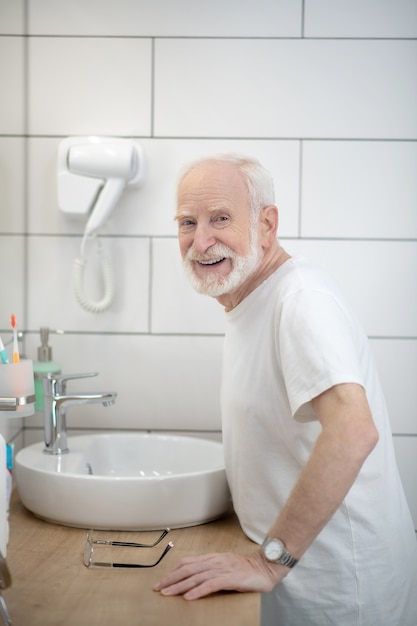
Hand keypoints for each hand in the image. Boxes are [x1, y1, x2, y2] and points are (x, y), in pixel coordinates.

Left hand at [153, 551, 284, 599]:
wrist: (266, 566)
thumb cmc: (246, 568)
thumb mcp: (225, 566)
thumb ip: (211, 569)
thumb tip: (194, 578)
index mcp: (212, 558)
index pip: (187, 562)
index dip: (173, 571)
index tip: (162, 580)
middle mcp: (214, 561)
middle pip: (187, 569)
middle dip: (171, 579)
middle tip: (158, 588)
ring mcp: (222, 569)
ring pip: (196, 577)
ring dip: (179, 586)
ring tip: (167, 593)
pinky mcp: (231, 578)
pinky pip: (211, 584)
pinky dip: (198, 591)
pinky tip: (189, 597)